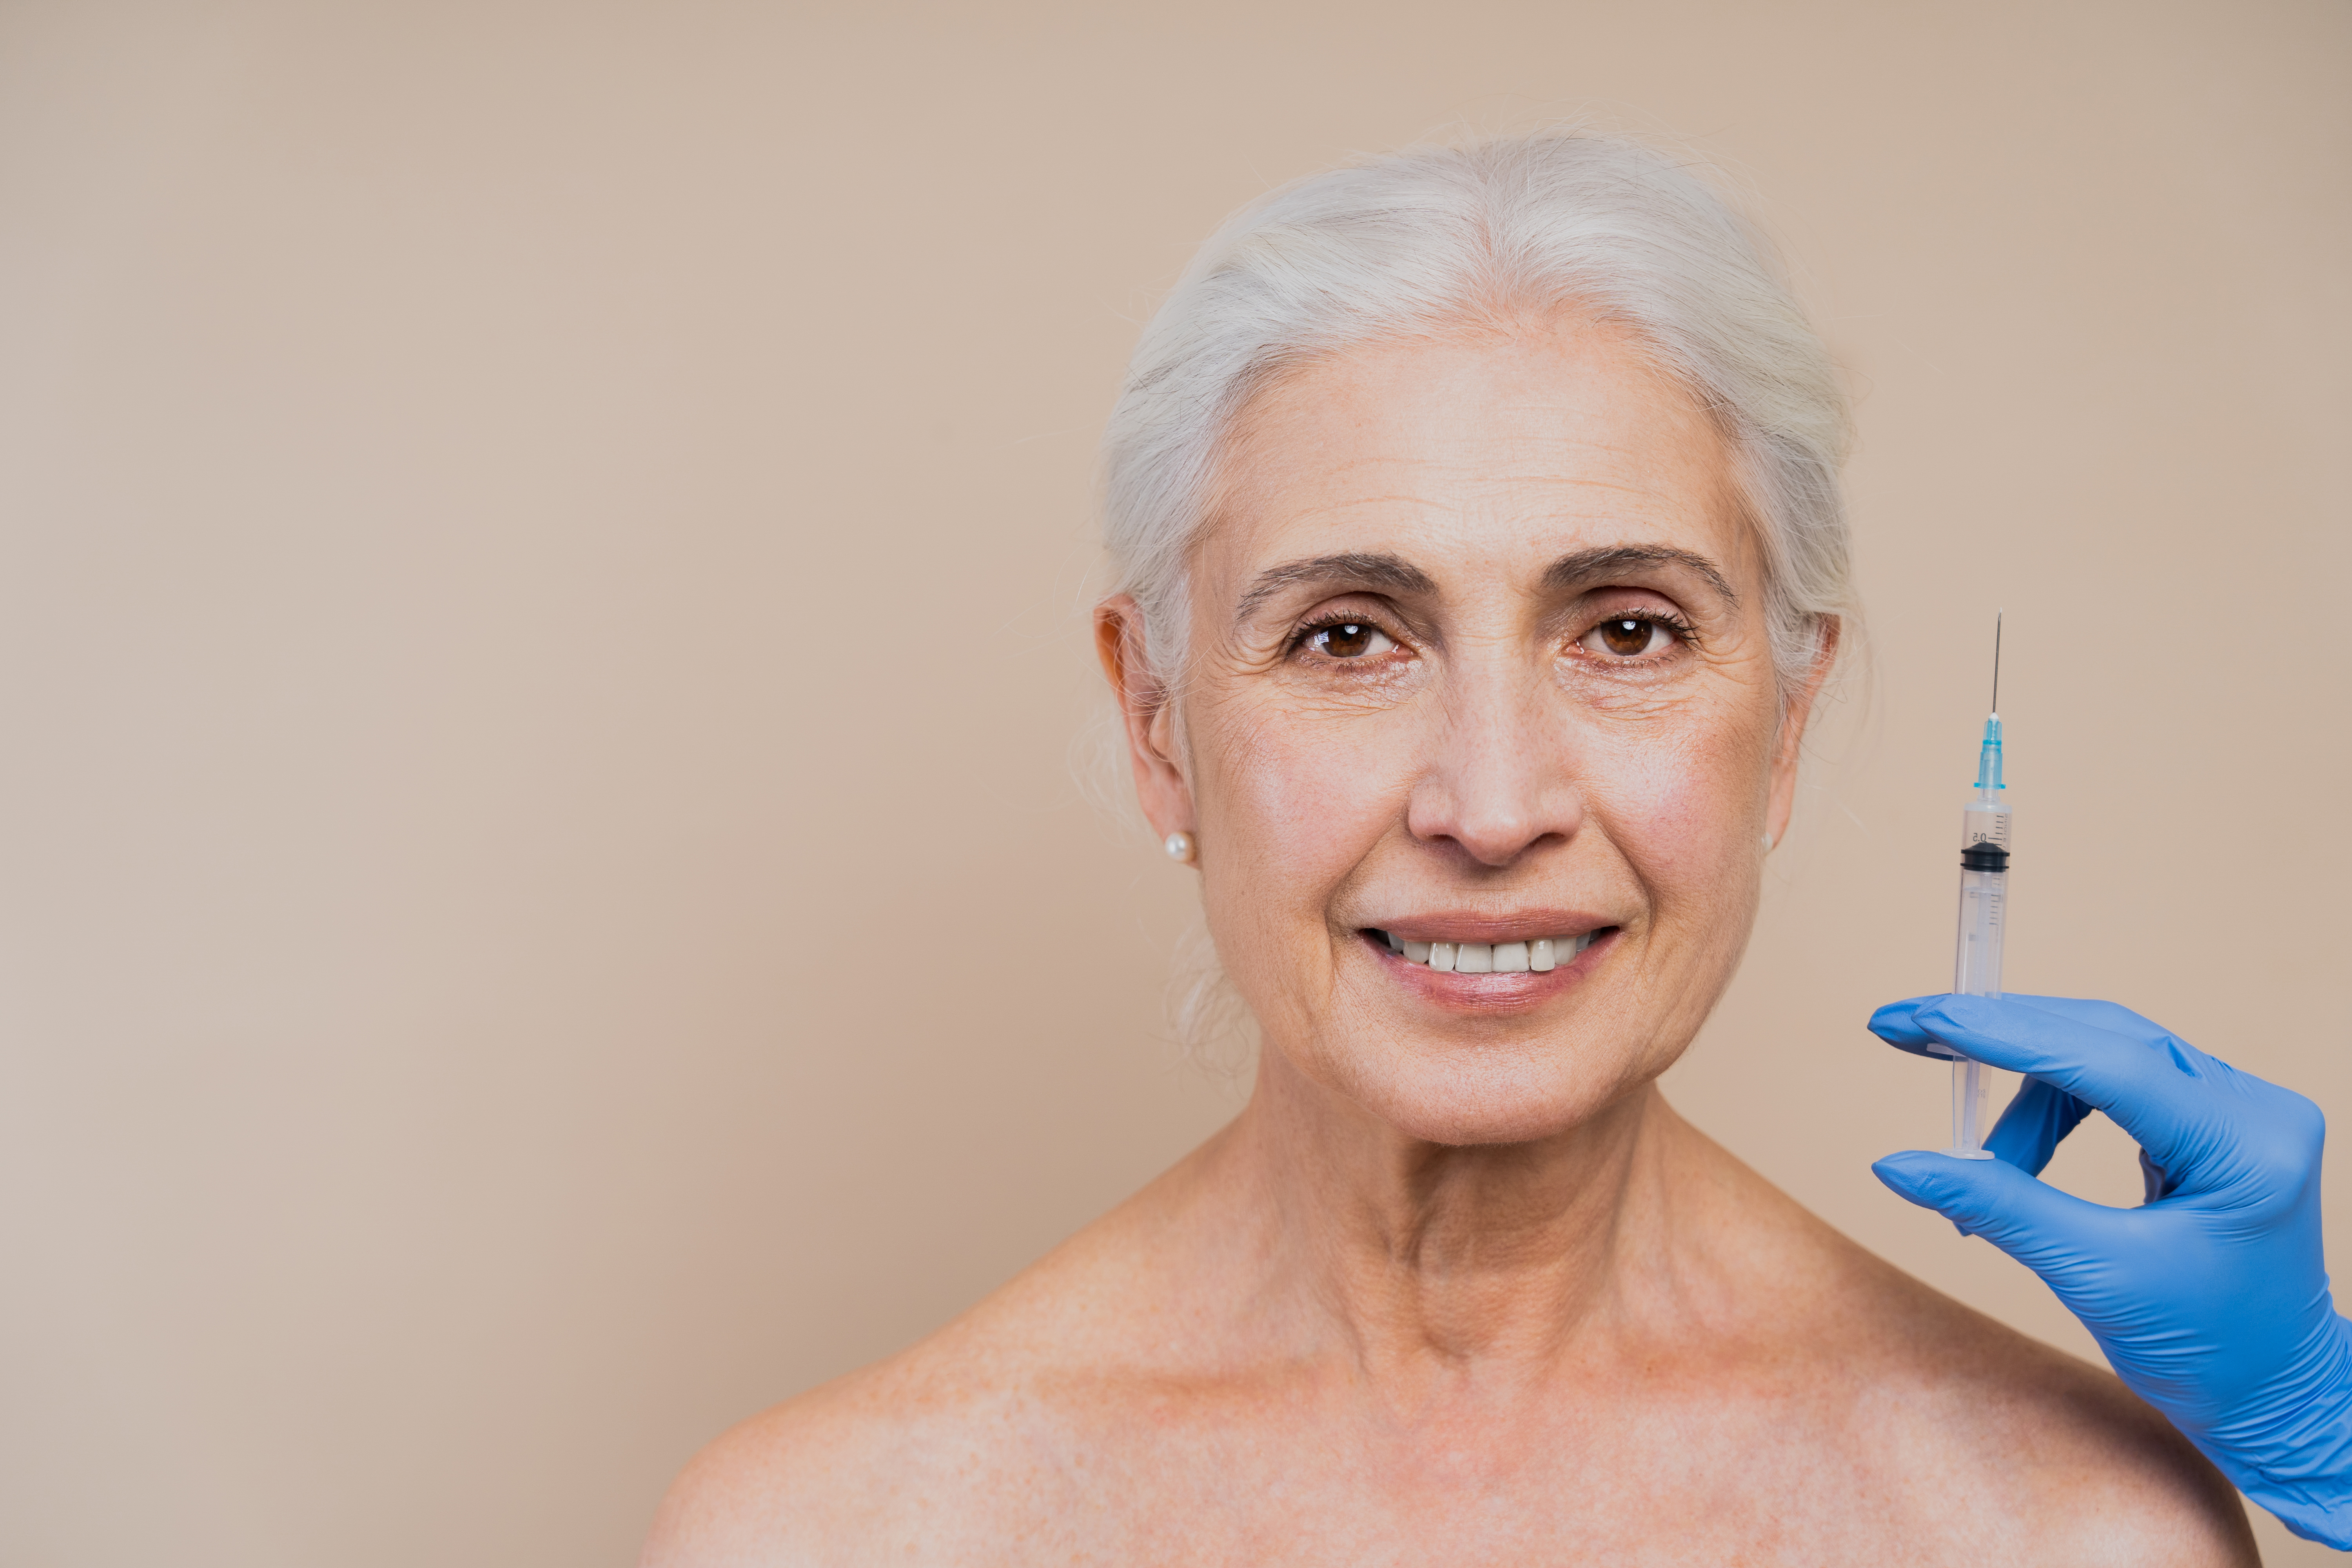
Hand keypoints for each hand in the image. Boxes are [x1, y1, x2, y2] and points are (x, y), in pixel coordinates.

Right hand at [1870, 993, 2351, 1546]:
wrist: (2272, 1394)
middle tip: (1908, 1030)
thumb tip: (1898, 1165)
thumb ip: (1997, 1207)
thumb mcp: (2093, 1277)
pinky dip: (2053, 1106)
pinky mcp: (2215, 1119)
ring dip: (2023, 1094)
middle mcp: (2254, 1110)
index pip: (2112, 1061)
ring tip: (1981, 1160)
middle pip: (2105, 1037)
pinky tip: (2019, 1153)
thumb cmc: (2208, 1352)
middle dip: (2001, 1036)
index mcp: (2246, 1148)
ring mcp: (2240, 1109)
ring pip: (2103, 1052)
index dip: (2008, 1034)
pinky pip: (2117, 1079)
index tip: (1925, 1018)